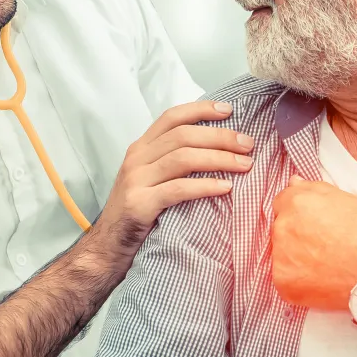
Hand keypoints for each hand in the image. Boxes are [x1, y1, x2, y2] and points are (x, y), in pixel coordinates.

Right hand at [88, 101, 253, 257]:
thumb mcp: (151, 179)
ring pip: (183, 158)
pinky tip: (226, 187)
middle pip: (183, 136)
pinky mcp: (139, 204)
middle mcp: (136, 159)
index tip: (229, 111)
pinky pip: (178, 189)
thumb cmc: (138, 213)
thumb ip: (172, 162)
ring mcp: (135, 180)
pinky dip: (205, 186)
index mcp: (141, 148)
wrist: (107, 246)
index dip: (200, 110)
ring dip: (219, 159)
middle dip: (220, 137)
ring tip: (245, 165)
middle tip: (248, 145)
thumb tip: (217, 149)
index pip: (171, 117)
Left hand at [270, 176, 356, 310]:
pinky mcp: (282, 281)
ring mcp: (279, 256)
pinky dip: (297, 277)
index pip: (282, 202)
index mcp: (297, 203)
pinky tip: (318, 278)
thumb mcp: (347, 201)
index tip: (314, 223)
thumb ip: (314, 189)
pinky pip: (284, 275)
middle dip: (296, 233)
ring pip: (281, 252)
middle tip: (323, 244)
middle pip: (281, 227)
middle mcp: (283, 227)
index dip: (300, 212)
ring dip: (295, 255)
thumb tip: (293, 183)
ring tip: (323, 263)